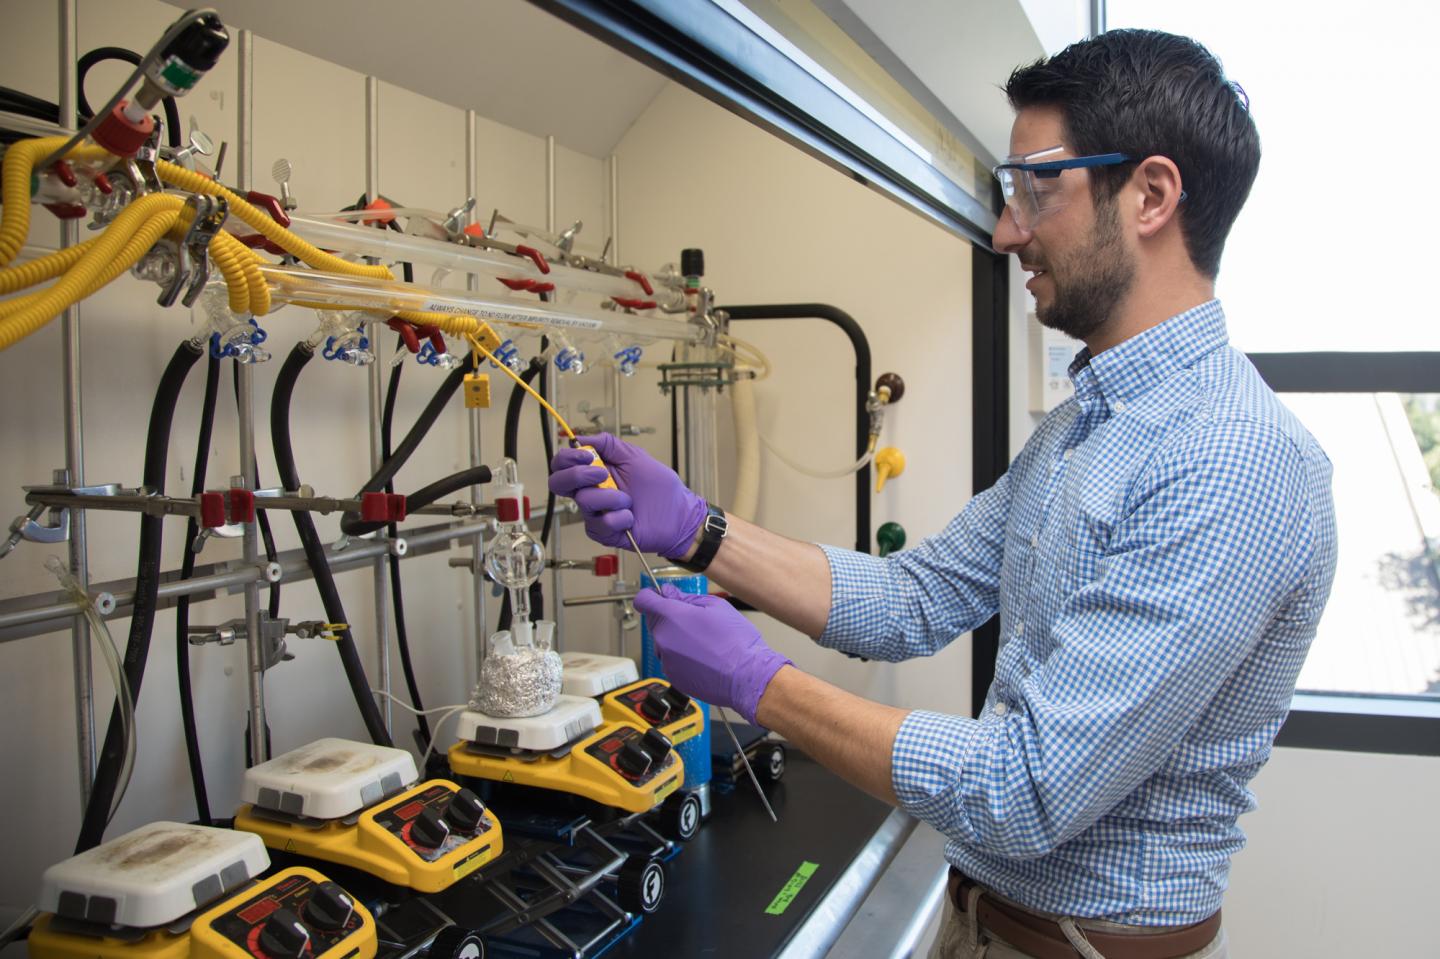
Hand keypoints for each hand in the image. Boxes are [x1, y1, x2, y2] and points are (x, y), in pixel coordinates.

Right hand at [548, 433, 705, 558]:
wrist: (678, 515)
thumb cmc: (660, 489)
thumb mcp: (635, 457)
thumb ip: (608, 444)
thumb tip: (582, 437)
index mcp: (594, 472)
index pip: (562, 464)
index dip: (566, 458)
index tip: (585, 455)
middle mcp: (591, 492)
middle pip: (558, 483)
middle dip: (577, 475)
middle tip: (602, 475)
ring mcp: (595, 513)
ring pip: (584, 501)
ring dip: (611, 497)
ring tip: (629, 500)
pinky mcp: (603, 532)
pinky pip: (601, 523)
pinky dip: (620, 517)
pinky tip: (631, 517)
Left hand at [632, 585, 790, 724]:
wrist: (747, 675)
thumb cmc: (736, 641)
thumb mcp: (715, 606)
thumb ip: (686, 597)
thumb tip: (669, 592)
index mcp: (671, 617)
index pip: (644, 600)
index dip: (650, 596)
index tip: (656, 596)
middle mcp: (663, 639)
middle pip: (655, 621)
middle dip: (670, 618)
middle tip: (695, 621)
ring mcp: (666, 660)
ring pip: (663, 642)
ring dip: (675, 638)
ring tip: (703, 642)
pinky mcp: (673, 677)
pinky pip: (671, 660)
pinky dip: (682, 657)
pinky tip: (703, 657)